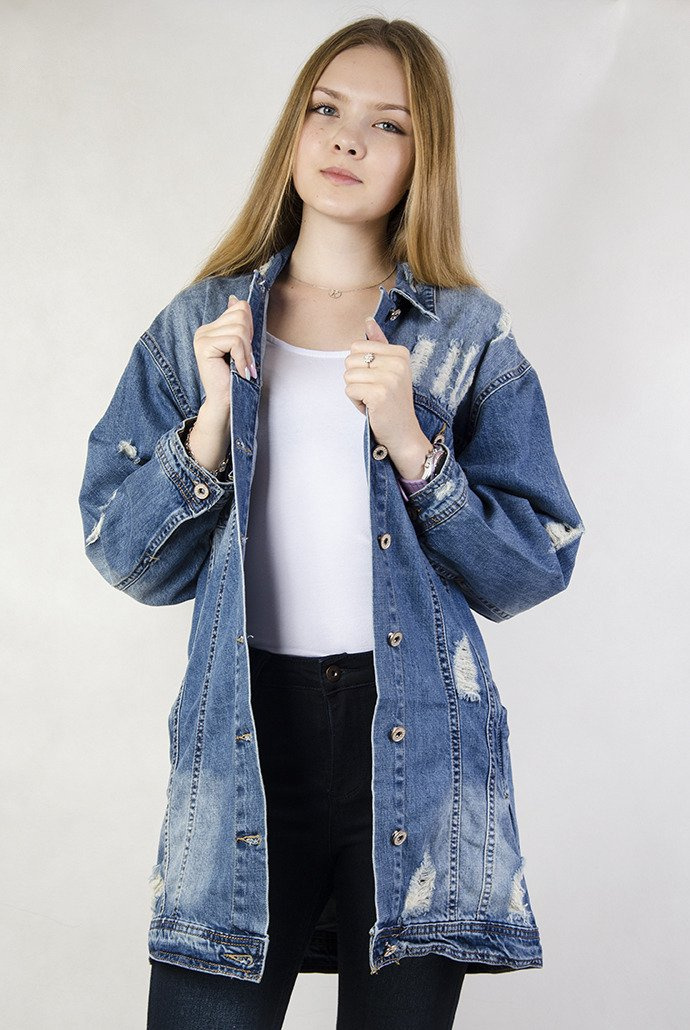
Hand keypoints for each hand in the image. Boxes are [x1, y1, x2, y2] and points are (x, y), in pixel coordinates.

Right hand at [193, 294, 255, 412]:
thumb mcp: (241, 346)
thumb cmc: (236, 377)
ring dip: (246, 352)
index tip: (247, 348)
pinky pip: (234, 342)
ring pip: (239, 329)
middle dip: (249, 338)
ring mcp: (202, 337)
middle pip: (240, 315)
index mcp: (211, 328)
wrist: (225, 401)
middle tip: (245, 359)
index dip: (250, 326)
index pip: (239, 308)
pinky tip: (239, 371)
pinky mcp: (204, 346)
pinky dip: (242, 358)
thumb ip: (238, 325)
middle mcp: (204, 330)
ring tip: (242, 367)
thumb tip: (234, 299)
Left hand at [343, 317, 424, 458]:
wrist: (404, 432)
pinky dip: (355, 401)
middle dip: (356, 378)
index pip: (357, 346)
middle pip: (350, 359)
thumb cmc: (392, 402)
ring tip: (372, 400)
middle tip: (374, 392)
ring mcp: (389, 378)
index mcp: (400, 353)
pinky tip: (371, 407)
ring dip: (355, 391)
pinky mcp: (379, 393)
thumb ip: (379, 344)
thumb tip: (368, 320)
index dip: (361, 366)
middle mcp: (397, 362)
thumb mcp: (389, 369)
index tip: (377, 380)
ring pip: (348, 375)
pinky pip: (349, 390)